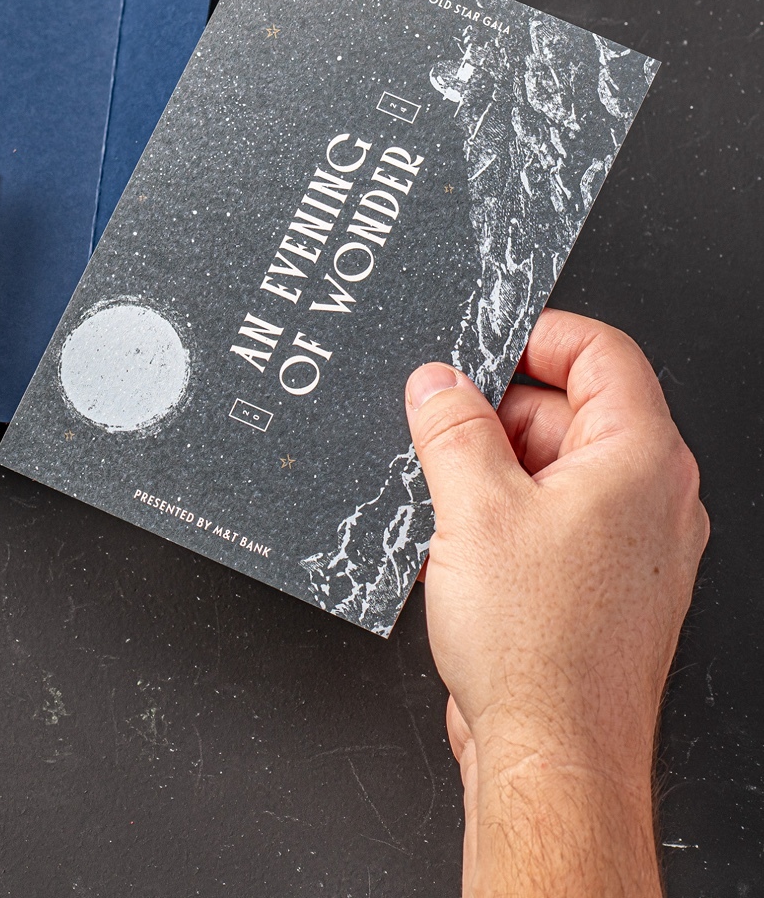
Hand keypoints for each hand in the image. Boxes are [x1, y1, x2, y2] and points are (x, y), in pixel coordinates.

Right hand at [405, 310, 707, 896]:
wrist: (553, 752)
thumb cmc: (539, 647)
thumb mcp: (472, 505)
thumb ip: (451, 426)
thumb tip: (438, 383)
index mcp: (640, 460)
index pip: (602, 353)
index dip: (536, 337)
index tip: (480, 347)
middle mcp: (652, 498)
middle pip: (574, 407)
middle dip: (500, 408)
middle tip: (440, 424)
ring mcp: (633, 543)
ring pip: (559, 464)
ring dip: (497, 463)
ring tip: (448, 492)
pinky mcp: (605, 581)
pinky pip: (556, 514)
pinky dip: (508, 508)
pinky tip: (463, 536)